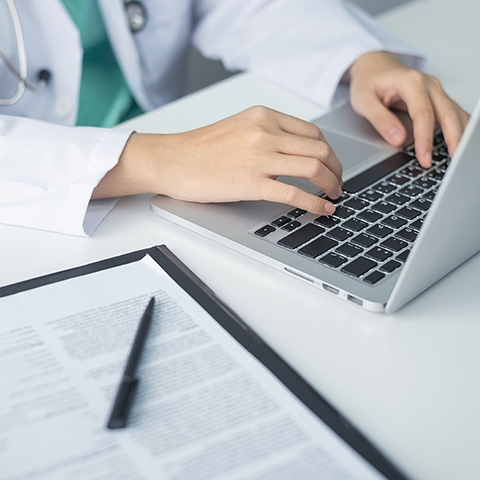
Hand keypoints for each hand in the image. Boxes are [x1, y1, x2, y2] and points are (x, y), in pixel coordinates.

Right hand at [93, 106, 342, 214]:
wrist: (170, 160)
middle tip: (338, 184)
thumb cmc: (198, 149)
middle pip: (320, 149)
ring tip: (334, 197)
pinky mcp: (252, 183)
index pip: (312, 132)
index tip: (332, 165)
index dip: (329, 152)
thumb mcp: (237, 128)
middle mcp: (265, 132)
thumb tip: (293, 154)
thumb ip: (266, 134)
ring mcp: (259, 157)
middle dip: (336, 170)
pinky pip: (295, 193)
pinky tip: (323, 210)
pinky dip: (315, 203)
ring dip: (331, 185)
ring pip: (313, 168)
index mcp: (263, 116)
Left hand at [348, 51, 469, 166]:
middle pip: (447, 113)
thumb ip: (380, 120)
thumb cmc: (369, 82)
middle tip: (451, 161)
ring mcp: (436, 92)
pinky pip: (454, 114)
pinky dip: (459, 129)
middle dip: (452, 139)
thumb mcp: (363, 101)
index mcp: (411, 82)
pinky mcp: (438, 99)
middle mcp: (428, 85)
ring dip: (460, 135)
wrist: (375, 68)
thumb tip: (397, 139)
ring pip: (455, 114)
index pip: (423, 114)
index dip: (425, 138)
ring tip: (458, 156)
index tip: (424, 157)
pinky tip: (460, 143)